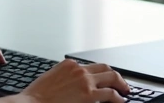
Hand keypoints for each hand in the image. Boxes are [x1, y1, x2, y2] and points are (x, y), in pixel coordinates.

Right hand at [14, 58, 128, 102]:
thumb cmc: (38, 96)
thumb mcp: (52, 79)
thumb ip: (66, 78)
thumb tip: (74, 85)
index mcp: (68, 64)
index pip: (91, 65)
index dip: (101, 72)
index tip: (105, 77)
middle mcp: (79, 69)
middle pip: (105, 67)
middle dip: (115, 75)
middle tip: (121, 83)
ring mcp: (85, 80)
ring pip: (111, 77)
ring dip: (120, 84)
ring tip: (125, 91)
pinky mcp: (90, 94)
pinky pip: (110, 94)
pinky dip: (118, 97)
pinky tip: (121, 101)